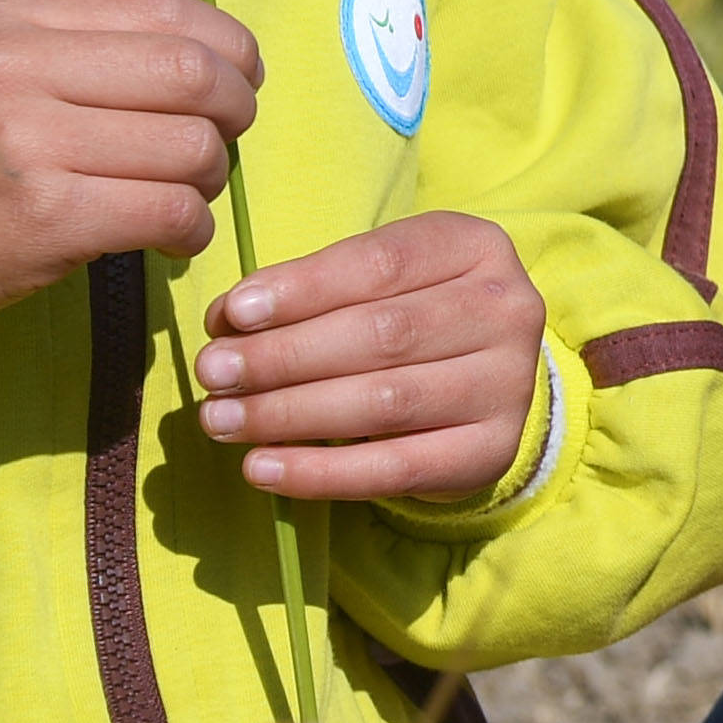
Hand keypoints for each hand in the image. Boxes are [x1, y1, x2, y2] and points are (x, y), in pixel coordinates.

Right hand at [0, 0, 260, 321]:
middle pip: (192, 75)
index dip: (228, 45)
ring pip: (190, 147)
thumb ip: (78, 39)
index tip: (239, 75)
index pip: (164, 9)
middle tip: (226, 137)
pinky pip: (168, 212)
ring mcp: (31, 142)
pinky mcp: (46, 216)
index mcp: (11, 17)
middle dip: (235, 109)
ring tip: (186, 190)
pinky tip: (174, 234)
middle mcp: (18, 67)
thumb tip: (206, 50)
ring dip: (212, 175)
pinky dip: (192, 228)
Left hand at [195, 211, 544, 503]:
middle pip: (382, 334)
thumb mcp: (373, 280)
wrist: (486, 379)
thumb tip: (229, 321)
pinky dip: (319, 474)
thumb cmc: (411, 315)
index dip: (302, 290)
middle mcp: (506, 311)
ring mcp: (509, 385)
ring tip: (223, 419)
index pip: (380, 264)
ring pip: (385, 402)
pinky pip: (396, 469)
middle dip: (283, 357)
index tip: (232, 314)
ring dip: (289, 414)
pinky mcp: (491, 451)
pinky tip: (262, 468)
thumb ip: (308, 291)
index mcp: (475, 248)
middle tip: (212, 374)